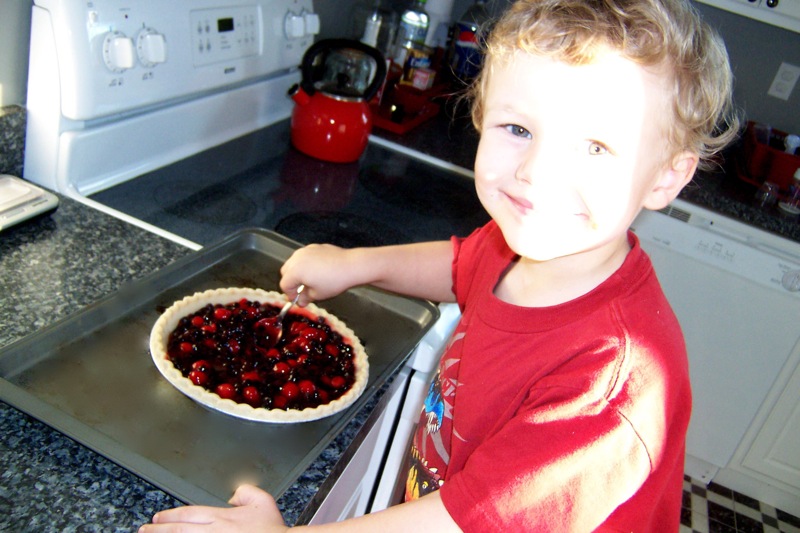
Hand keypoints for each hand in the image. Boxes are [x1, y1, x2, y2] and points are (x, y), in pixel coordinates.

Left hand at [138, 484, 288, 532]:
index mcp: (222, 517)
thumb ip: (246, 492)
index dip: (170, 515)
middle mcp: (213, 532)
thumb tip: (234, 494)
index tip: (158, 518)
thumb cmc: (272, 531)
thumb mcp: (264, 501)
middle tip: (144, 530)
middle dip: (158, 530)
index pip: (188, 514)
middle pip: (178, 530)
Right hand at [280, 244, 360, 304]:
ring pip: (293, 262)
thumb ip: (305, 297)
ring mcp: (305, 250)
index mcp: (295, 271)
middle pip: (285, 271)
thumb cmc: (334, 281)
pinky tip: (317, 270)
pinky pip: (304, 256)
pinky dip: (305, 263)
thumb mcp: (318, 294)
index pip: (285, 284)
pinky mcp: (314, 246)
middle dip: (291, 282)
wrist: (350, 265)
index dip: (289, 294)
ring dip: (296, 272)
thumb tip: (300, 301)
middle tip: (301, 290)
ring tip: (308, 280)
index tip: (297, 299)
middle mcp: (297, 258)